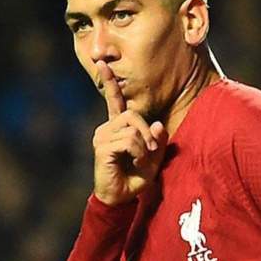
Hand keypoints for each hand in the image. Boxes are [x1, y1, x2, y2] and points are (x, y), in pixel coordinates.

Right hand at [92, 60, 168, 205]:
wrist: (120, 198)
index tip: (102, 62)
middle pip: (132, 114)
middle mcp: (106, 128)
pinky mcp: (102, 147)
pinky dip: (138, 152)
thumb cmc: (135, 177)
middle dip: (147, 132)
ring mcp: (102, 136)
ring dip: (143, 145)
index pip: (113, 99)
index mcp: (116, 126)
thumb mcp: (154, 157)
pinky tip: (135, 163)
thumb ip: (158, 140)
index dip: (109, 81)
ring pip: (132, 127)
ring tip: (141, 160)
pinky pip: (128, 140)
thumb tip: (158, 124)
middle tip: (150, 151)